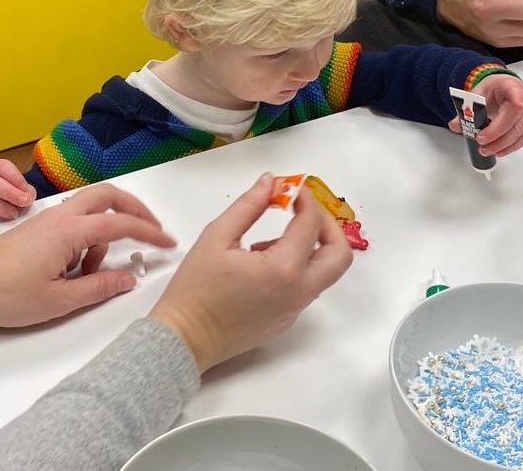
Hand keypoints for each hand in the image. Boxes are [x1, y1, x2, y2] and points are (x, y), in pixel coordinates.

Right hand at [0, 158, 37, 224]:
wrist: (0, 212)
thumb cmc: (13, 199)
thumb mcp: (23, 192)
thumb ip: (27, 193)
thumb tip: (26, 198)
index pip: (1, 166)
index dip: (15, 177)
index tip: (26, 190)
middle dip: (8, 192)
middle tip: (22, 202)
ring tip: (12, 214)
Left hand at [0, 183, 176, 327]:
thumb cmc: (9, 296)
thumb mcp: (59, 301)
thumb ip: (99, 288)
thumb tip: (128, 279)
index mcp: (70, 231)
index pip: (122, 225)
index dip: (150, 232)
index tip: (169, 242)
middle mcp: (61, 216)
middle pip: (109, 196)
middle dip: (135, 209)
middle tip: (150, 230)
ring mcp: (47, 218)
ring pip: (91, 208)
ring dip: (104, 231)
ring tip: (92, 271)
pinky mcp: (37, 226)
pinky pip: (73, 221)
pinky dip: (86, 236)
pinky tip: (74, 268)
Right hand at [148, 173, 352, 373]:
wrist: (182, 340)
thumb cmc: (194, 289)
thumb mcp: (216, 237)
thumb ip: (248, 205)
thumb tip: (270, 181)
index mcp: (283, 269)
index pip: (311, 223)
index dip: (304, 199)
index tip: (290, 189)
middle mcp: (298, 292)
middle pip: (339, 254)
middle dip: (327, 226)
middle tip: (303, 212)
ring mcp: (294, 310)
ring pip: (324, 273)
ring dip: (310, 248)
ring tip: (268, 241)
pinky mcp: (286, 321)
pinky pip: (304, 288)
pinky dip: (295, 268)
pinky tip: (261, 264)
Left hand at [449, 74, 522, 156]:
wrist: (507, 87)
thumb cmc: (496, 88)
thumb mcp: (479, 92)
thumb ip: (467, 108)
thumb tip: (455, 125)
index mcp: (514, 88)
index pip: (516, 103)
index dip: (502, 121)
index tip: (486, 130)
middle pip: (516, 124)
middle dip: (497, 137)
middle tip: (481, 144)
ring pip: (520, 134)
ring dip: (502, 146)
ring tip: (486, 150)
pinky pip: (522, 140)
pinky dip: (509, 148)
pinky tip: (498, 151)